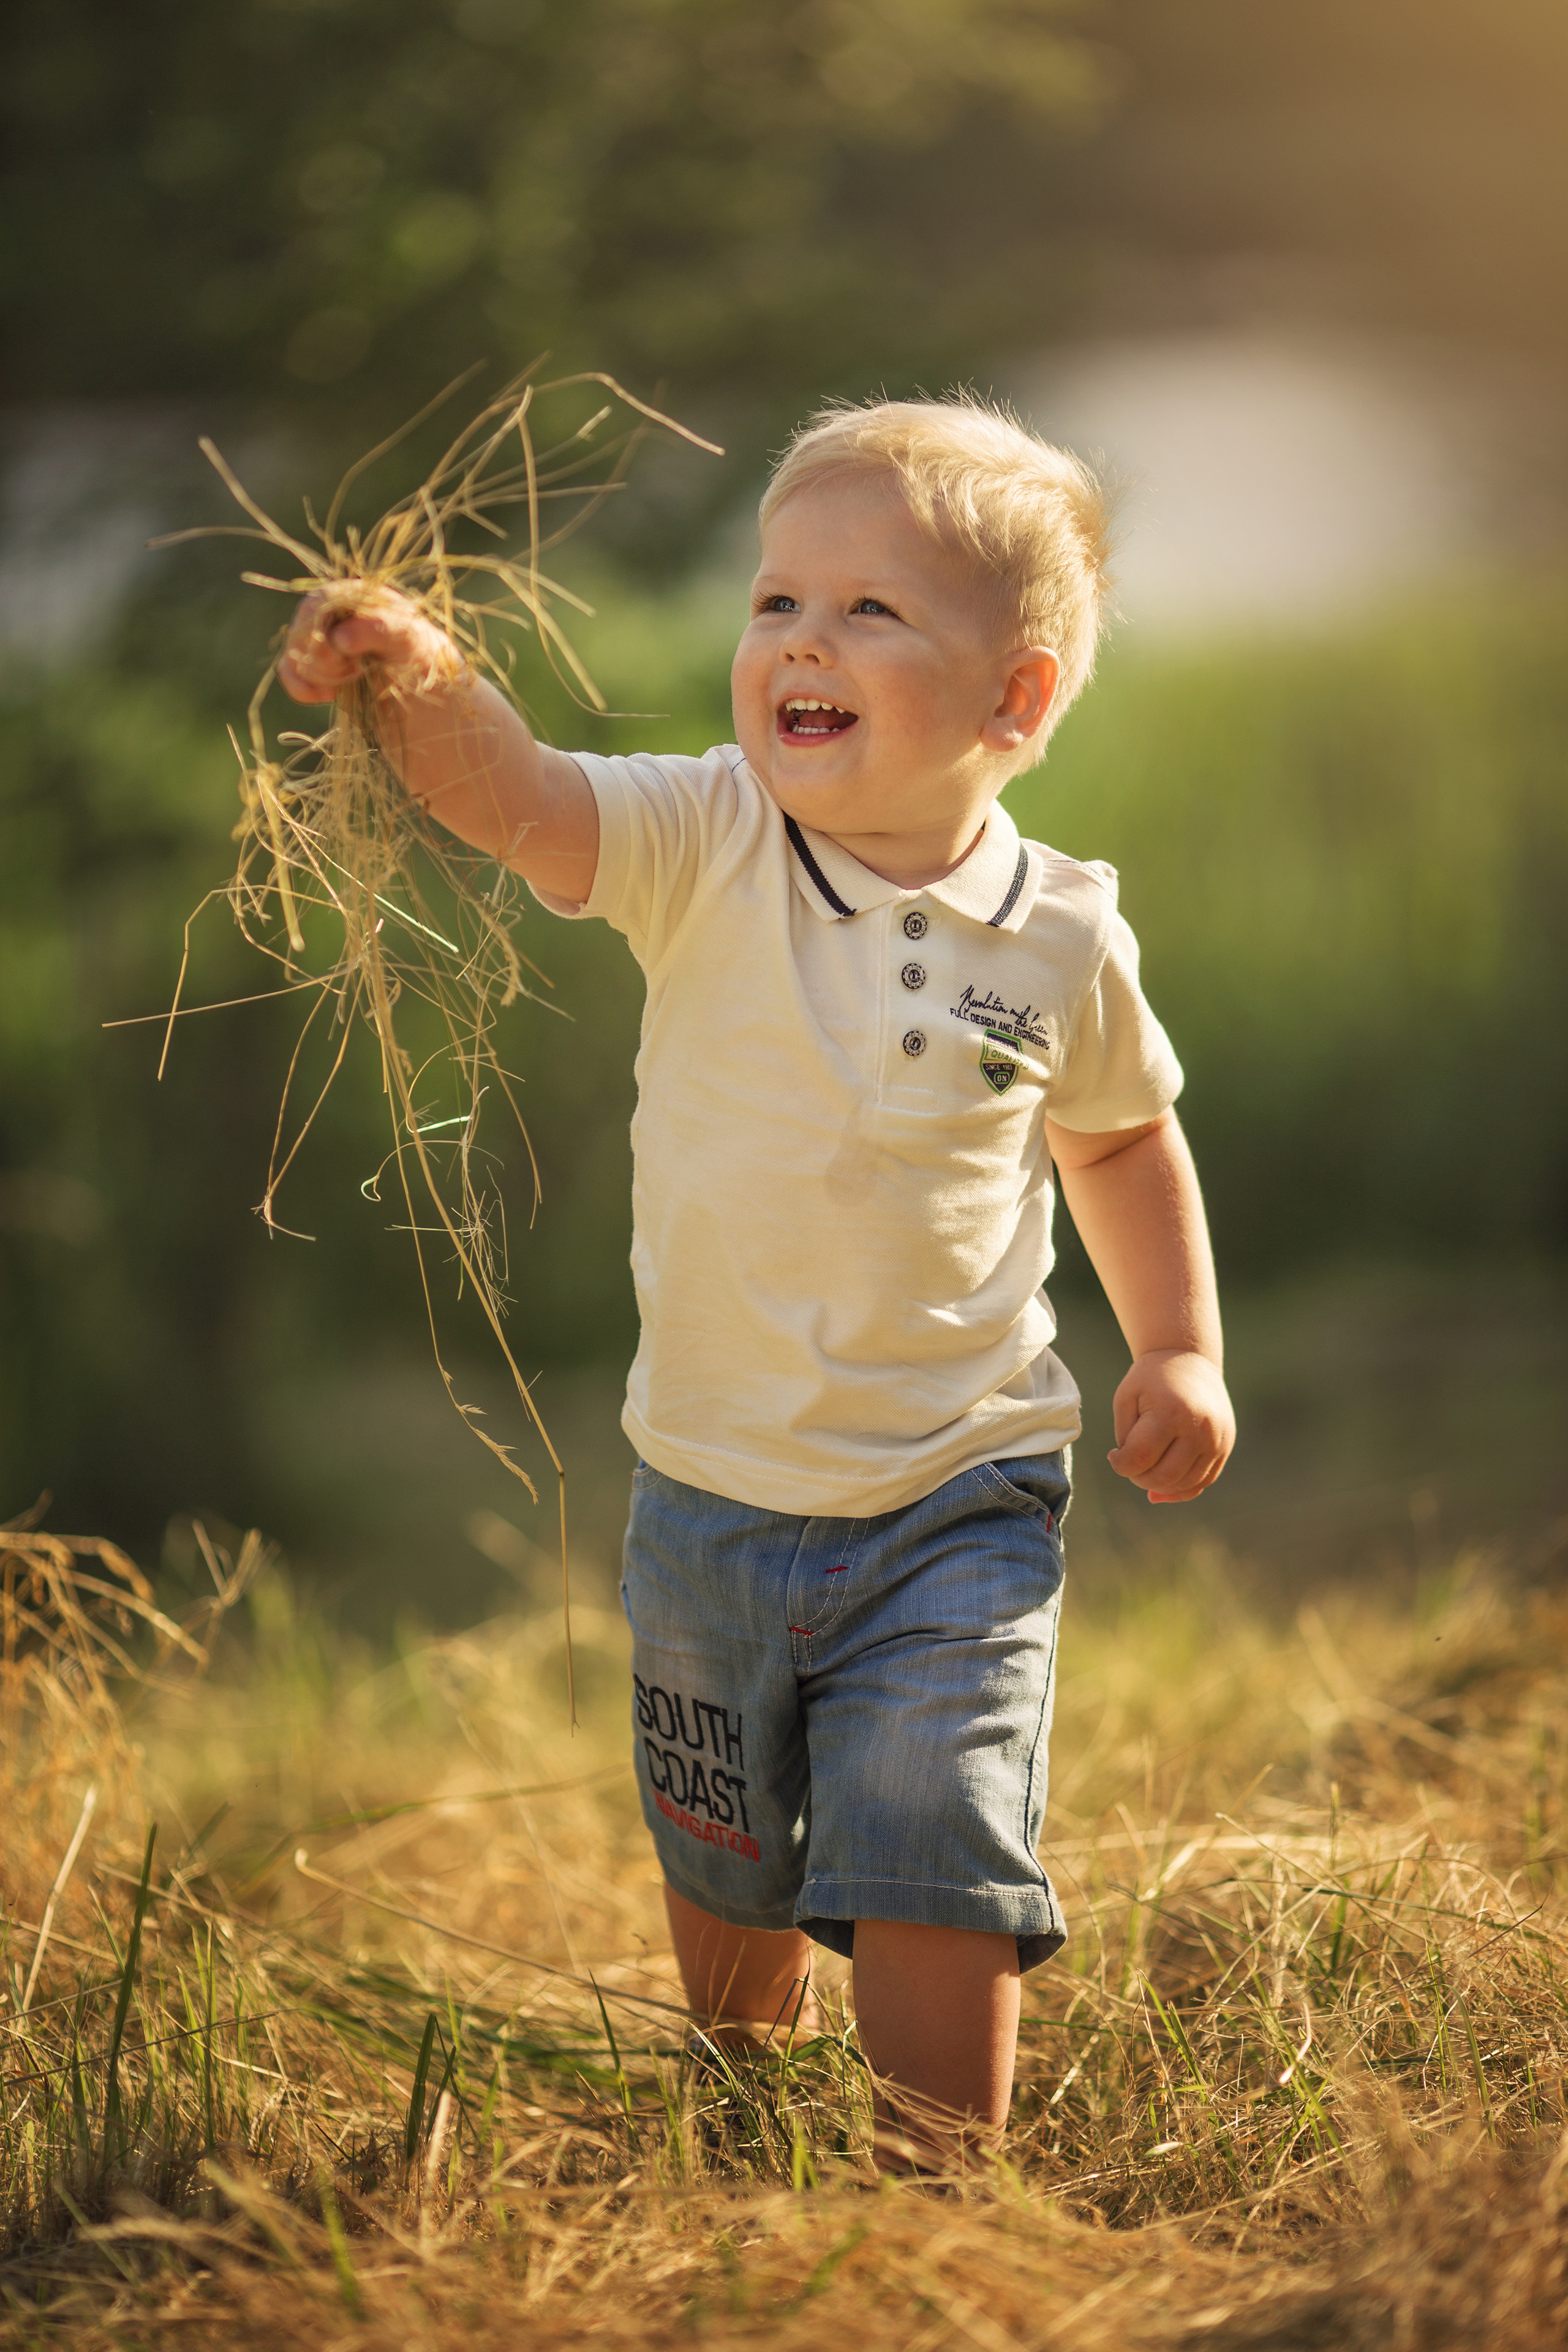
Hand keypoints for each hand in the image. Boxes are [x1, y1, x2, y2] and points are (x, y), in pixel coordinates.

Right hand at [277, 587, 463, 706]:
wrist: (423, 689)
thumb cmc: (420, 657)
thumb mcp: (409, 640)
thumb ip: (379, 630)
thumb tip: (338, 637)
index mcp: (355, 594)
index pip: (319, 603)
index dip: (321, 632)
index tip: (341, 655)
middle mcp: (332, 612)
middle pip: (301, 630)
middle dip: (324, 658)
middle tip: (355, 670)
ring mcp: (319, 638)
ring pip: (295, 654)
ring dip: (320, 674)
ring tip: (353, 678)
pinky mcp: (313, 665)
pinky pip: (289, 673)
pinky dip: (302, 688)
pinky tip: (326, 696)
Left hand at [1107, 1348, 1233, 1503]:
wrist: (1189, 1358)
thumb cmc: (1151, 1378)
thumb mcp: (1126, 1398)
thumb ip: (1126, 1438)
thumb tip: (1137, 1477)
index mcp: (1171, 1413)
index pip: (1140, 1459)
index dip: (1120, 1464)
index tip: (1114, 1454)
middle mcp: (1200, 1429)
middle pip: (1164, 1476)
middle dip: (1139, 1478)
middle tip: (1131, 1464)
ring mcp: (1217, 1440)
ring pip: (1185, 1484)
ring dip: (1160, 1486)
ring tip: (1146, 1469)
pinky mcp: (1226, 1446)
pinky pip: (1204, 1481)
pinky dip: (1182, 1489)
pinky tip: (1163, 1487)